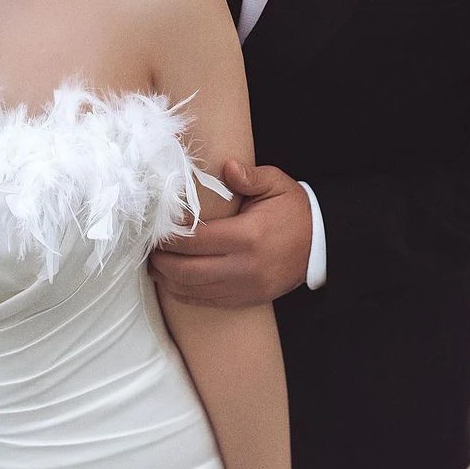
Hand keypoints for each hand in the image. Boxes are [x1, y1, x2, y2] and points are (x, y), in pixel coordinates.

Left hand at [150, 160, 311, 305]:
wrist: (321, 245)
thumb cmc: (294, 210)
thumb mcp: (277, 184)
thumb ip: (250, 176)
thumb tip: (226, 167)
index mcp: (248, 236)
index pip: (195, 241)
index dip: (169, 238)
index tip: (154, 229)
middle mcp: (244, 266)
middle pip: (187, 271)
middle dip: (162, 261)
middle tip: (148, 249)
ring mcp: (245, 287)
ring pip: (194, 290)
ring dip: (168, 279)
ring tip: (154, 265)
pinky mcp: (247, 300)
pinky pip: (207, 302)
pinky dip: (185, 293)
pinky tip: (173, 281)